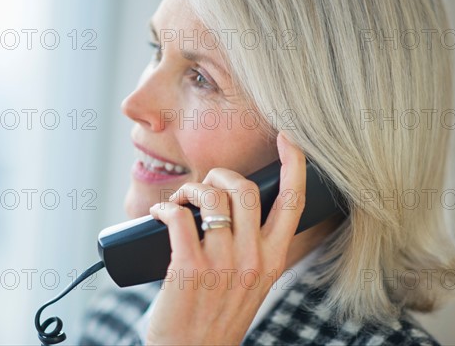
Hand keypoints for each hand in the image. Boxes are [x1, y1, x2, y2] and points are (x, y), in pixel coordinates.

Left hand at [145, 131, 305, 344]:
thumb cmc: (220, 316)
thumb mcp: (254, 282)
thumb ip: (257, 247)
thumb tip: (239, 206)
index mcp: (273, 259)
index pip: (292, 202)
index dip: (294, 164)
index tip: (288, 137)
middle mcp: (252, 258)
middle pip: (245, 189)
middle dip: (221, 173)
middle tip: (207, 183)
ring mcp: (221, 264)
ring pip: (211, 197)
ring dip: (190, 189)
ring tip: (180, 201)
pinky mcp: (187, 268)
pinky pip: (178, 217)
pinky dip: (165, 206)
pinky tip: (160, 212)